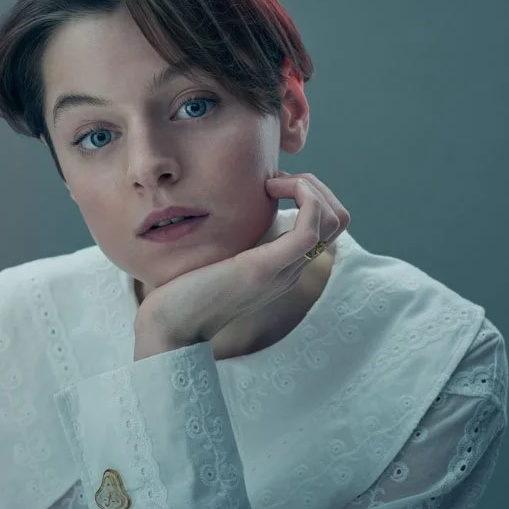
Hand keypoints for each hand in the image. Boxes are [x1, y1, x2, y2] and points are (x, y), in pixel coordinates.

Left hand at [133, 171, 349, 355]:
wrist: (170, 328)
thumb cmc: (184, 290)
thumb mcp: (220, 255)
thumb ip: (236, 238)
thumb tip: (231, 205)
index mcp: (283, 265)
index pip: (327, 224)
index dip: (310, 193)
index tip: (271, 184)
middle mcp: (291, 269)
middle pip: (339, 218)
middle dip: (316, 186)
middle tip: (275, 180)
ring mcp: (282, 270)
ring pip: (333, 220)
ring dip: (310, 188)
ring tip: (271, 183)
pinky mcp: (265, 269)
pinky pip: (309, 230)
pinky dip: (302, 198)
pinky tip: (268, 189)